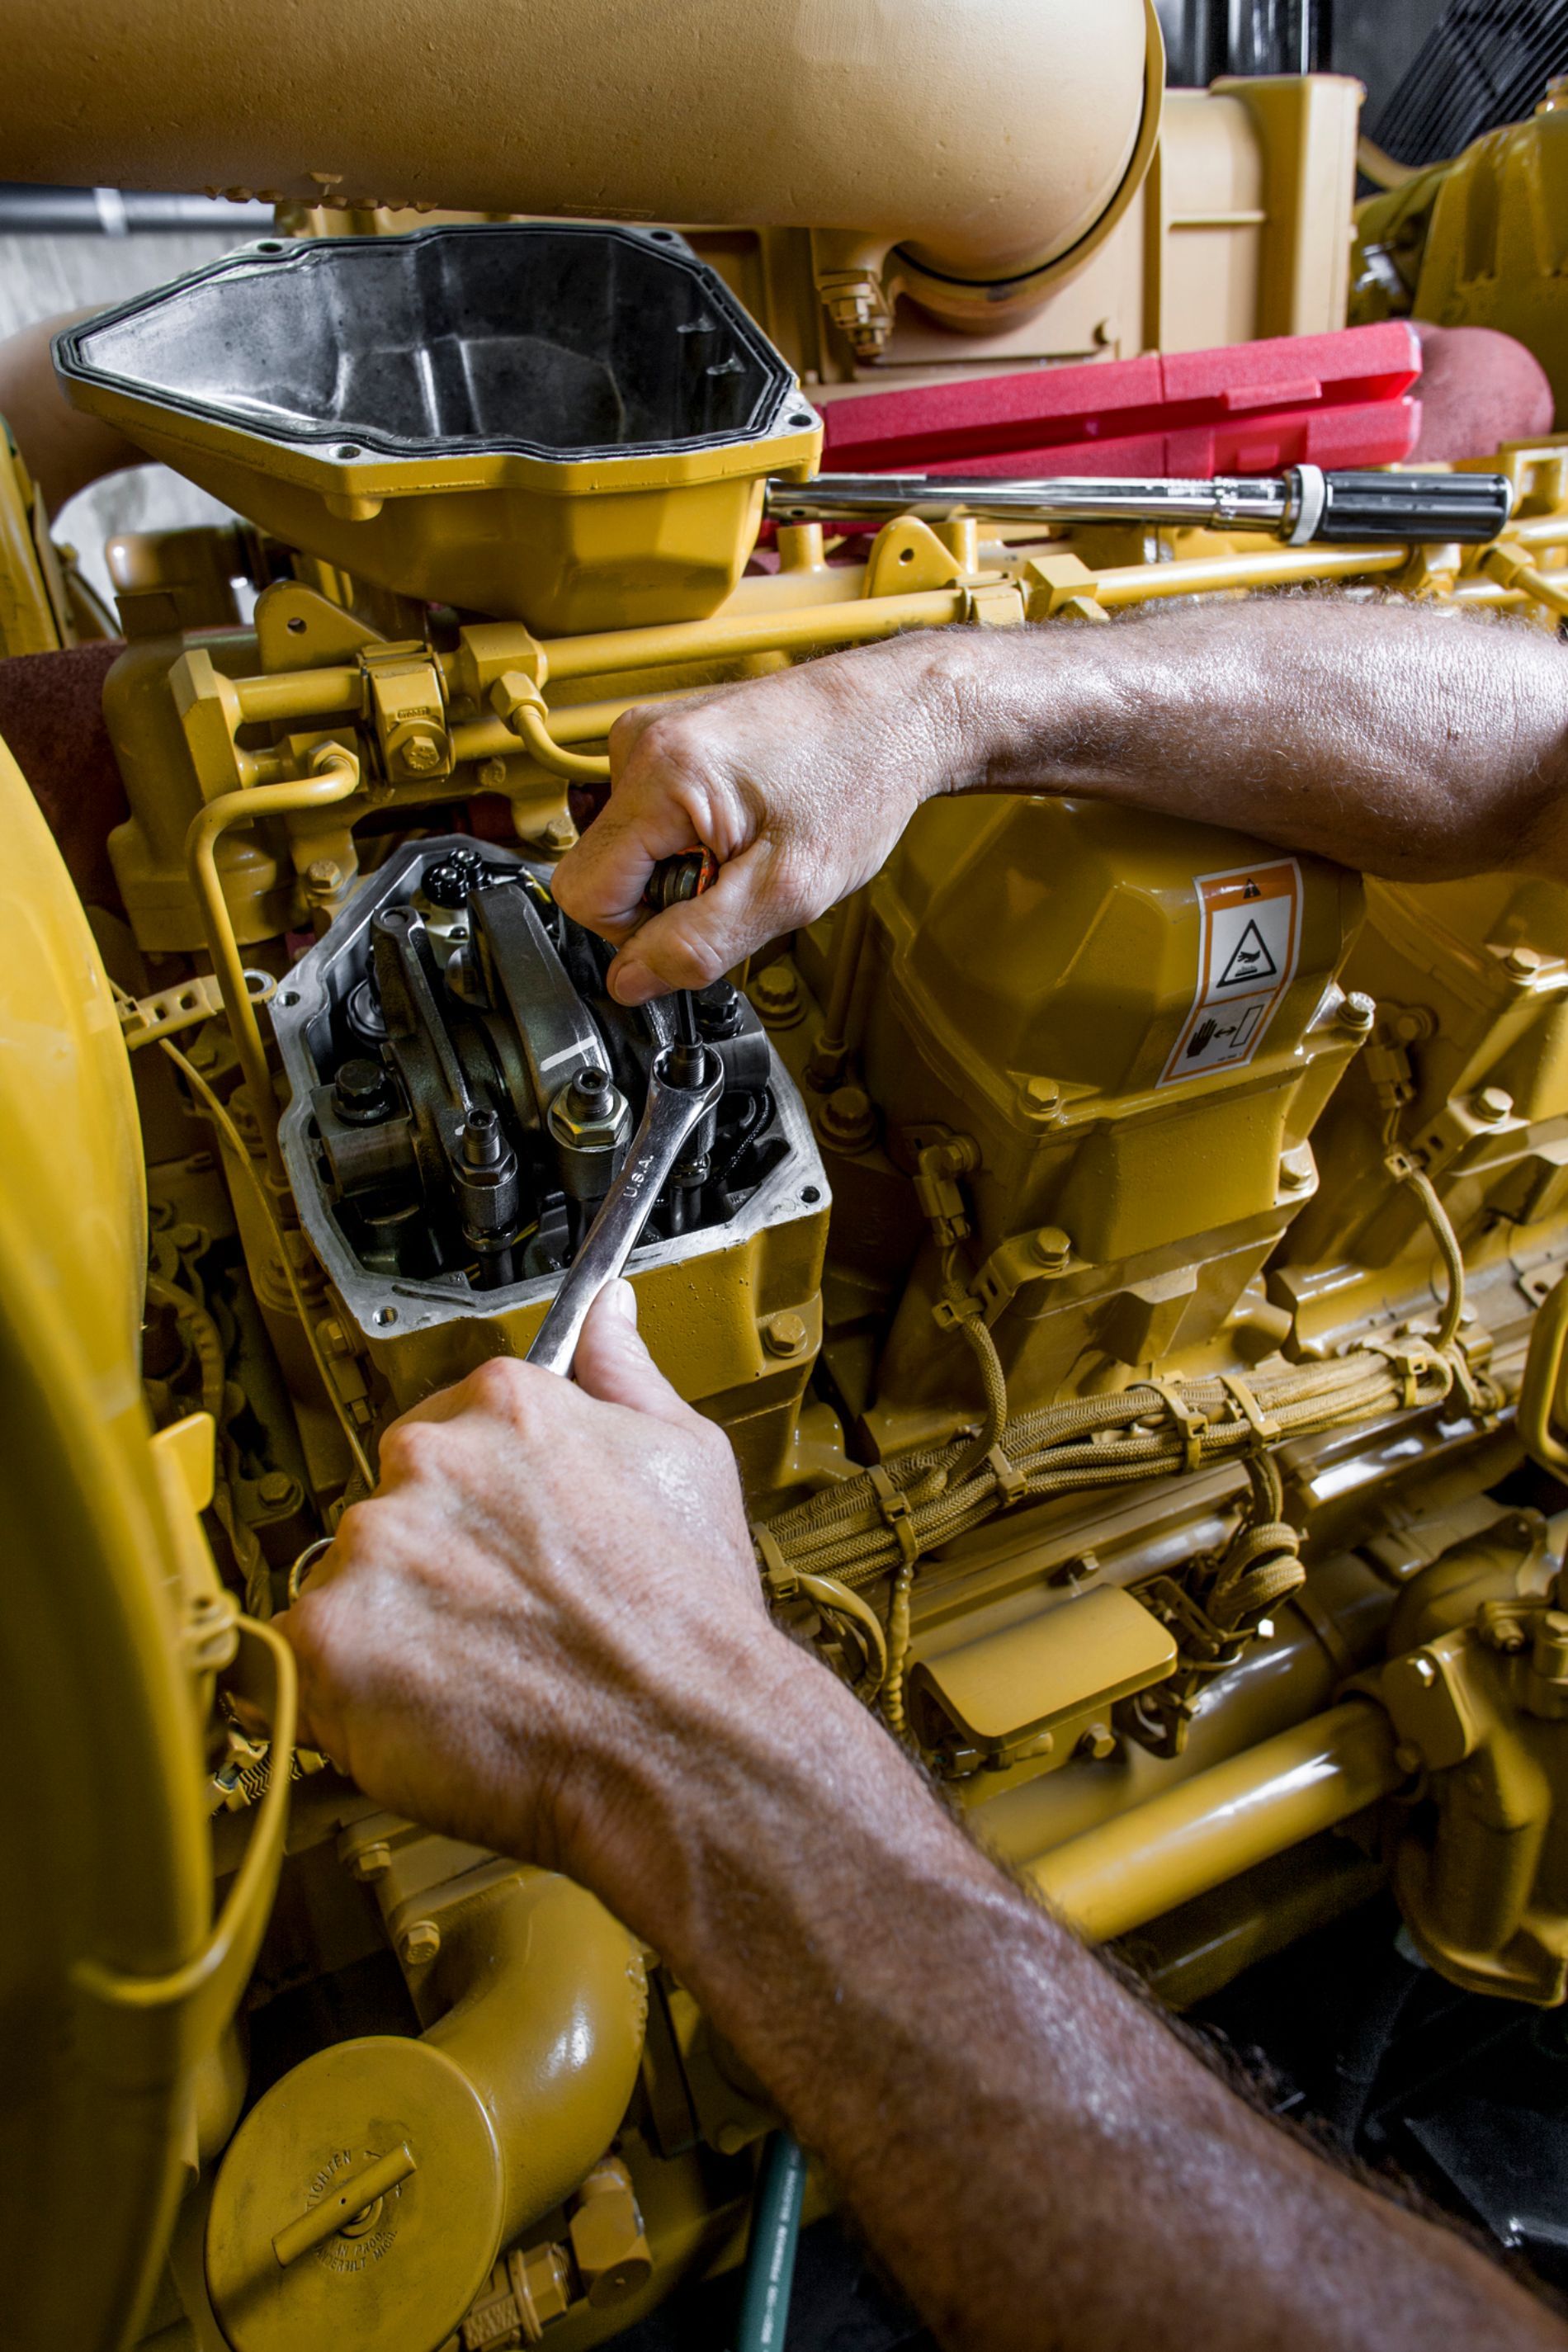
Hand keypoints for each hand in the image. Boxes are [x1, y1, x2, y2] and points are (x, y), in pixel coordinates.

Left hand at [274, 1283, 781, 1908]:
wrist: (689, 1742)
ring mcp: (373, 1549)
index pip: (445, 1430)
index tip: (504, 1549)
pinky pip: (303, 1667)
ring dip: (392, 1633)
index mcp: (501, 1404)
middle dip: (432, 1568)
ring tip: (482, 1679)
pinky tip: (434, 1716)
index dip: (478, 1507)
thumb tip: (612, 1311)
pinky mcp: (329, 1641)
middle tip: (502, 1626)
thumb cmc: (691, 1616)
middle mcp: (427, 1459)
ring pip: (347, 1586)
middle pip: (391, 1509)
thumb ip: (625, 1372)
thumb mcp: (686, 1457)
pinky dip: (350, 1701)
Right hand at [551, 632, 963, 1001]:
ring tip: (750, 846)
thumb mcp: (787, 891)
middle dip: (664, 898)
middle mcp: (641, 742)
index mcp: (661, 775)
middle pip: (602, 869)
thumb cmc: (859, 781)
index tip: (702, 921)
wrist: (896, 713)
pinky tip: (745, 824)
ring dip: (681, 867)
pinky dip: (691, 837)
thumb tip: (630, 982)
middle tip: (740, 879)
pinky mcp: (669, 737)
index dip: (636, 933)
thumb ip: (699, 945)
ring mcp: (653, 734)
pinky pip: (649, 818)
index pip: (581, 895)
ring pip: (627, 846)